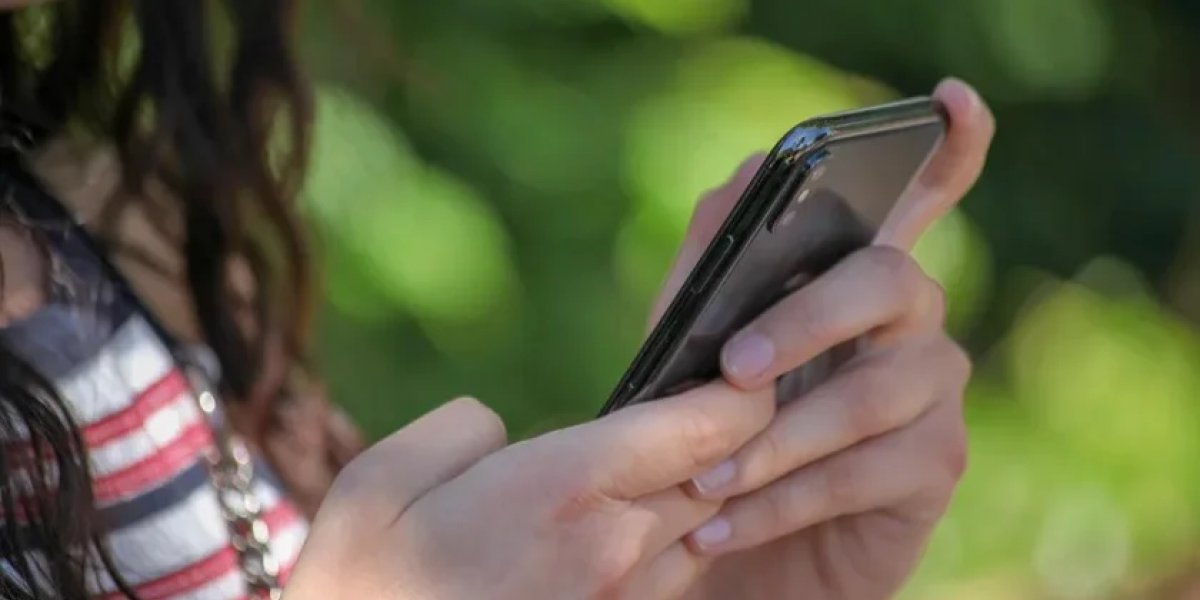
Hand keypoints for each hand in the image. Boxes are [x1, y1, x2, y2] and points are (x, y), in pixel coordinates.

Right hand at [285, 384, 774, 599]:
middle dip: (729, 441)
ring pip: (701, 535)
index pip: (703, 427)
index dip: (743, 392)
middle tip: (717, 405)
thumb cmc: (358, 595)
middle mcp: (613, 551)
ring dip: (700, 497)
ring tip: (671, 467)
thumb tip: (505, 432)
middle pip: (718, 478)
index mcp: (564, 490)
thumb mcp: (379, 483)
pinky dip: (668, 550)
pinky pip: (668, 585)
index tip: (746, 369)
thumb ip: (462, 430)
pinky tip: (623, 535)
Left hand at [651, 78, 994, 599]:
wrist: (732, 553)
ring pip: (870, 394)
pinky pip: (861, 474)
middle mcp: (910, 322)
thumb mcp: (692, 351)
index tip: (953, 98)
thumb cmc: (716, 436)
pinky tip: (723, 526)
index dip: (949, 146)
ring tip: (703, 482)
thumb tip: (737, 183)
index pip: (921, 197)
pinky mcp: (936, 466)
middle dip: (807, 319)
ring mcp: (933, 392)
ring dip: (774, 439)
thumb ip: (710, 272)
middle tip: (736, 367)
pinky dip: (781, 501)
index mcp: (853, 279)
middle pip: (889, 281)